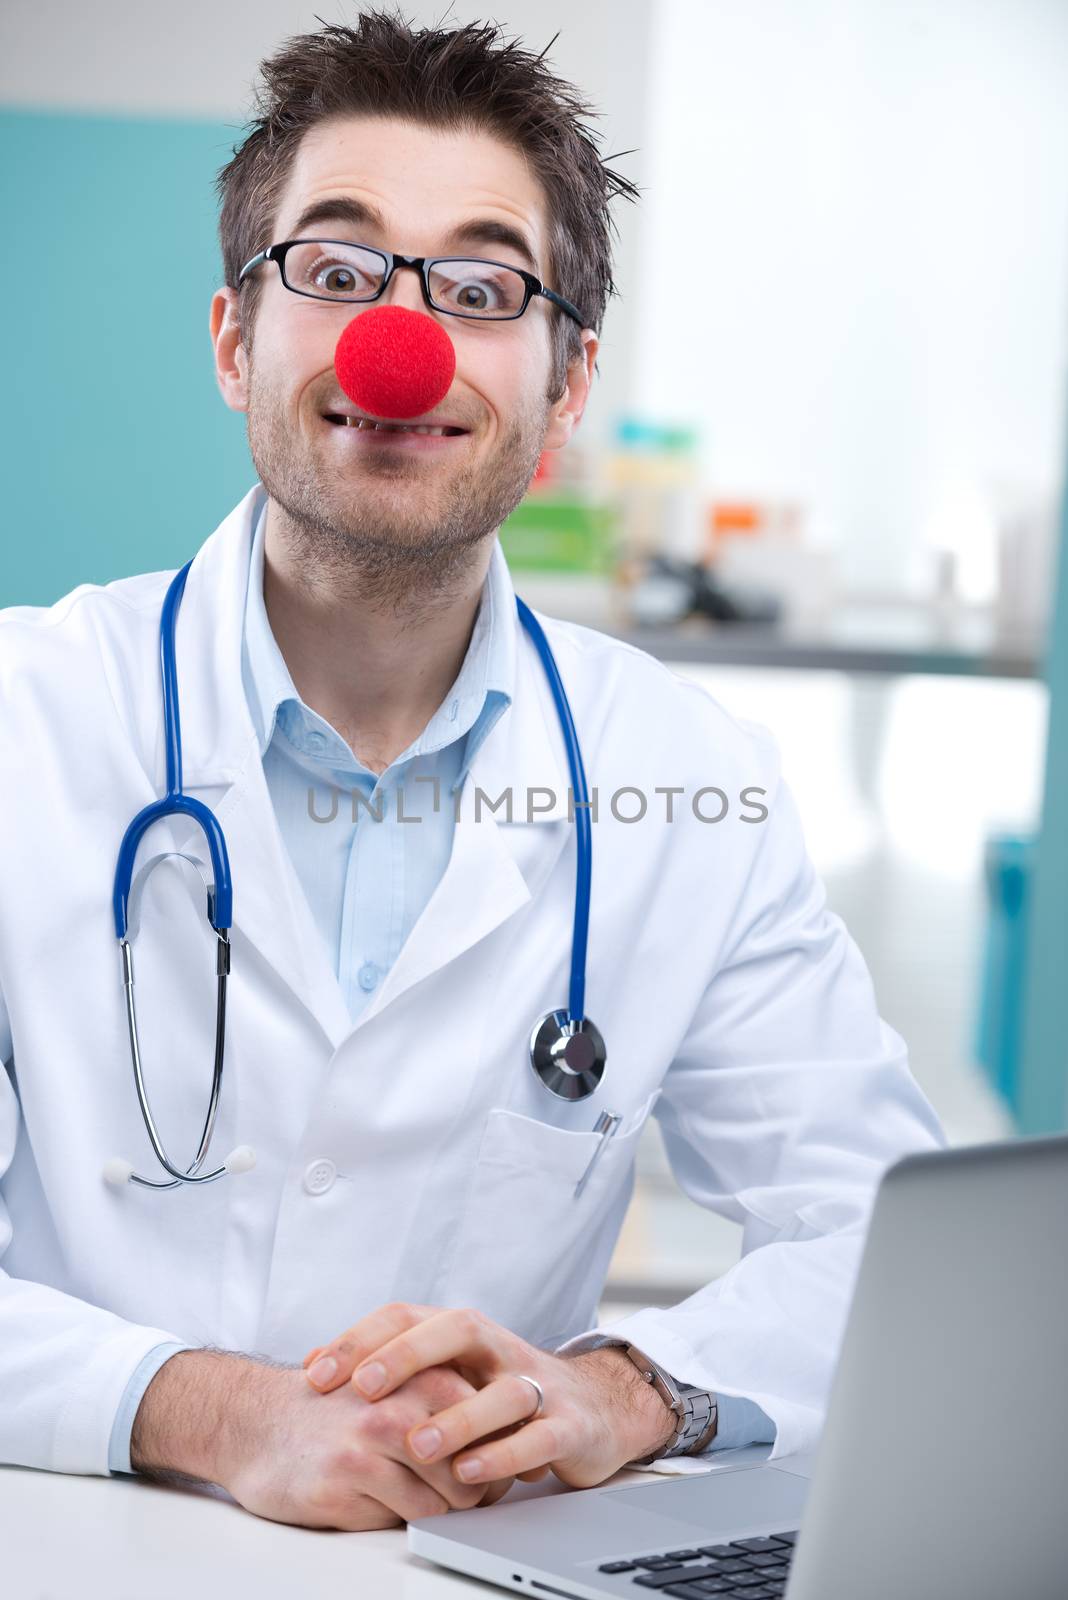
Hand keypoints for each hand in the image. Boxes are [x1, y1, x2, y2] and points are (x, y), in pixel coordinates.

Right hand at [218, 1360, 516, 1529]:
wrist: (254, 1421)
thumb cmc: (332, 1410)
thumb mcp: (394, 1387)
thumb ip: (443, 1405)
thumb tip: (502, 1447)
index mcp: (422, 1374)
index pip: (492, 1426)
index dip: (496, 1458)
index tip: (487, 1471)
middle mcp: (401, 1402)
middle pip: (474, 1470)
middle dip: (472, 1492)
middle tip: (457, 1496)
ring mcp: (371, 1441)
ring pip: (443, 1502)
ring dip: (437, 1512)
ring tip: (410, 1495)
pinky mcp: (346, 1479)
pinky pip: (403, 1519)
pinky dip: (399, 1520)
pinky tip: (373, 1500)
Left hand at [301, 1303, 678, 1489]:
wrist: (595, 1407)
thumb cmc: (502, 1390)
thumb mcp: (450, 1372)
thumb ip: (392, 1366)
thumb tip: (314, 1362)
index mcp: (465, 1333)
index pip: (409, 1315)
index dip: (361, 1339)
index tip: (316, 1373)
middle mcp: (500, 1349)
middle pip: (457, 1329)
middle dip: (406, 1355)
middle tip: (362, 1389)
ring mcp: (539, 1384)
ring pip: (503, 1390)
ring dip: (458, 1417)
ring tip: (418, 1445)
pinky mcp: (569, 1425)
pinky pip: (540, 1436)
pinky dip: (505, 1455)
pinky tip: (470, 1474)